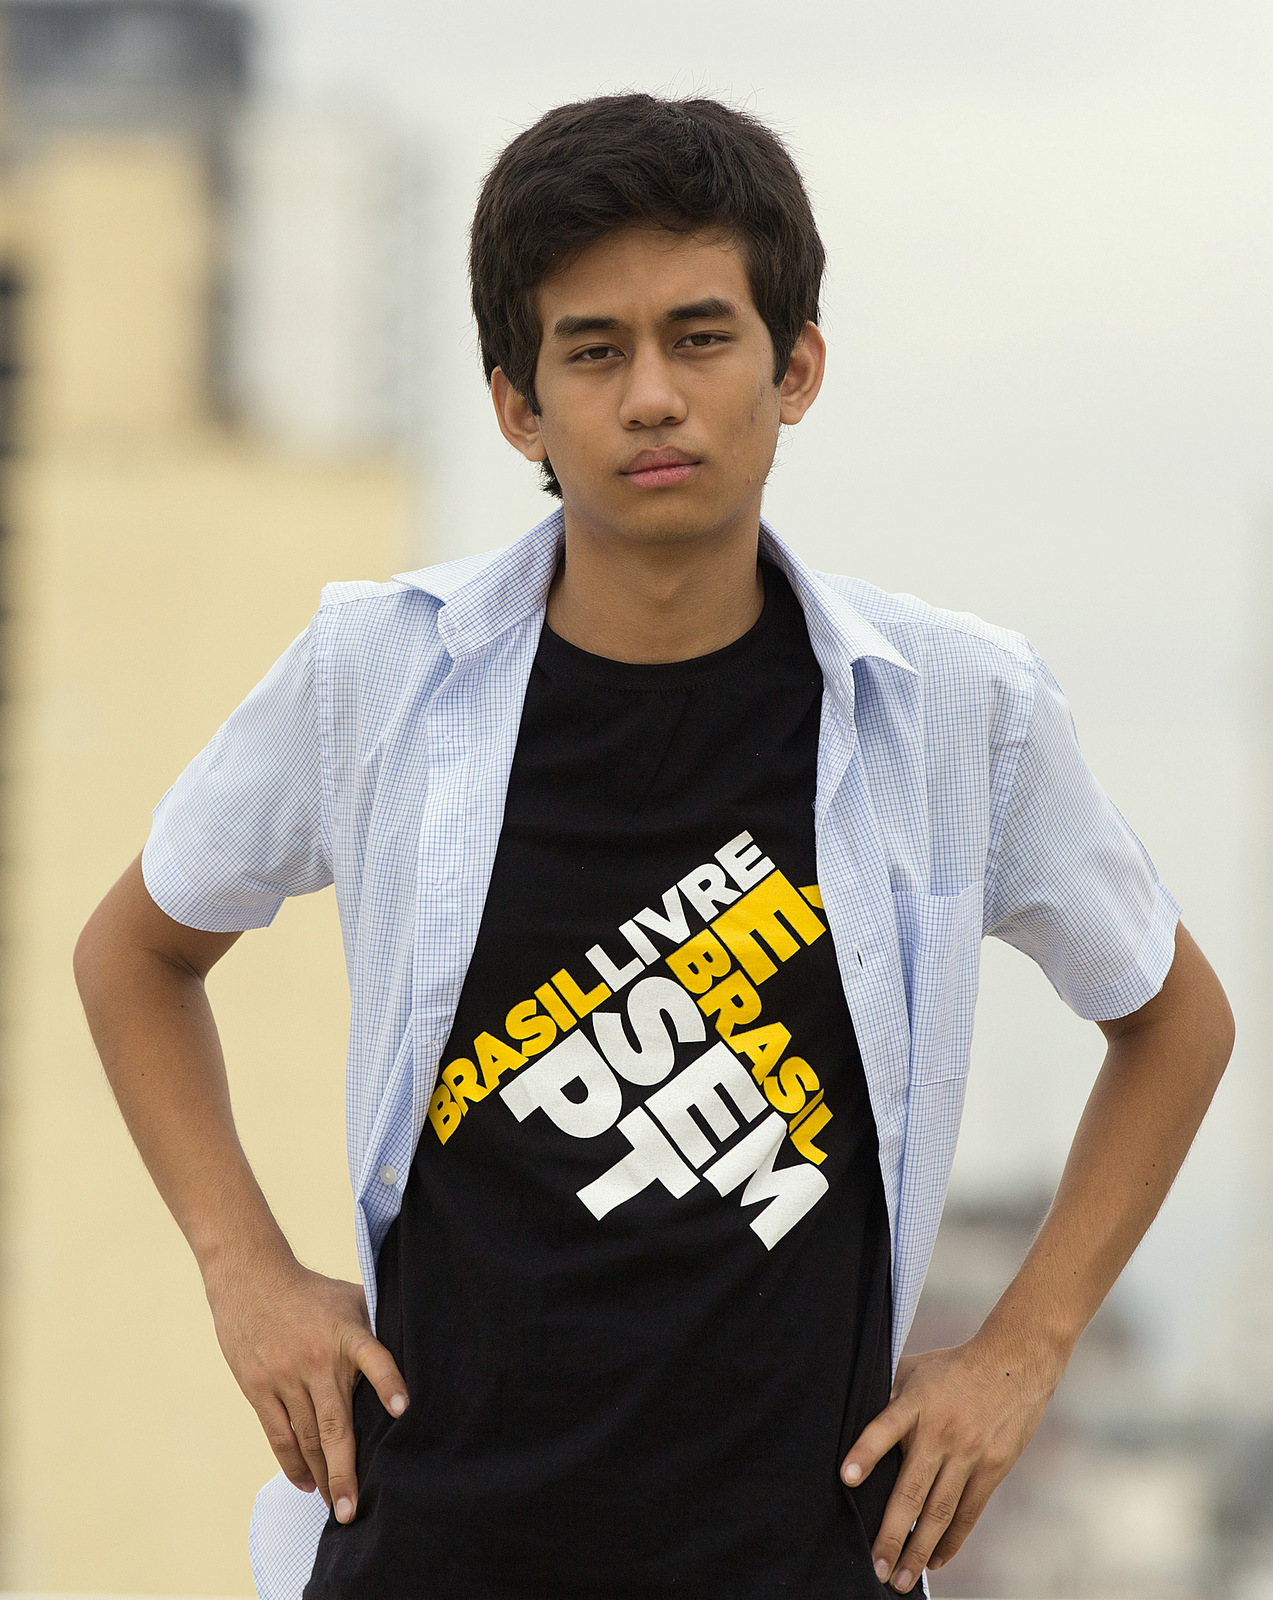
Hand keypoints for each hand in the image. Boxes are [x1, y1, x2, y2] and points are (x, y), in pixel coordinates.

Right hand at [204, 1248, 407, 1523]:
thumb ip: (375, 1328)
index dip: (388, 1381)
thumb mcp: (350, 1298)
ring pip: (306, 1438)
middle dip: (345, 1471)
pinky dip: (292, 1462)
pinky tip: (305, 1481)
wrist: (251, 1277)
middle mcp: (317, 1360)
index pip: (374, 1357)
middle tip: (352, 1510)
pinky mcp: (259, 1388)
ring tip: (334, 1504)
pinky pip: (278, 1434)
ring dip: (321, 1475)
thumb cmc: (310, 1291)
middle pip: (334, 1425)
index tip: (403, 1408)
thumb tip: (413, 1347)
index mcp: (346, 1334)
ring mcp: (285, 1377)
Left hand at [840, 1334, 1062, 1590]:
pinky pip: (968, 1512)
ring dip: (919, 1549)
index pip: (884, 1427)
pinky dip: (951, 1541)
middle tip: (876, 1568)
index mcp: (915, 1402)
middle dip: (892, 1534)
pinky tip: (935, 1560)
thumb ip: (890, 1398)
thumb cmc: (953, 1367)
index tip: (847, 1478)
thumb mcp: (916, 1370)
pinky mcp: (993, 1468)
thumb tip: (857, 1423)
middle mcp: (941, 1431)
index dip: (866, 1452)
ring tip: (902, 1579)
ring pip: (940, 1511)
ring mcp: (969, 1453)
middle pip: (912, 1489)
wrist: (1014, 1363)